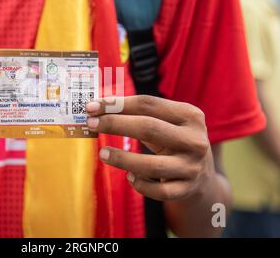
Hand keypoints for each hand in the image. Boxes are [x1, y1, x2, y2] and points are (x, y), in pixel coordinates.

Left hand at [86, 95, 213, 200]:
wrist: (203, 174)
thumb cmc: (172, 140)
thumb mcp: (164, 122)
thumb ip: (136, 114)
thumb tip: (97, 109)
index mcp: (190, 115)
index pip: (148, 104)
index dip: (117, 104)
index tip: (92, 106)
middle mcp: (195, 140)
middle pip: (149, 128)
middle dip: (115, 124)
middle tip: (91, 124)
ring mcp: (192, 167)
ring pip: (152, 165)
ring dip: (122, 159)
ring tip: (103, 153)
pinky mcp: (187, 189)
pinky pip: (159, 192)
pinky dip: (140, 185)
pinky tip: (129, 177)